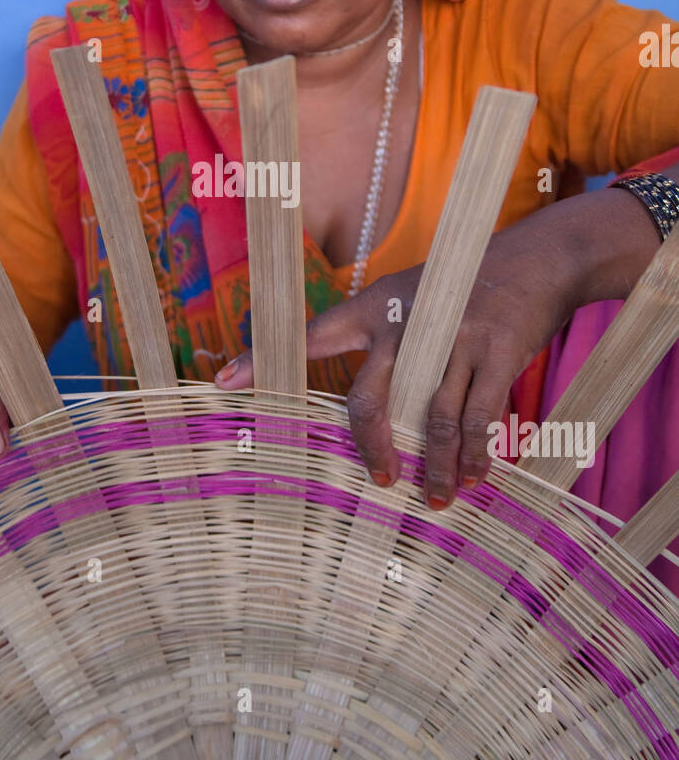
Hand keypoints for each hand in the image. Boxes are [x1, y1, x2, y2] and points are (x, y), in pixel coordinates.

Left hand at [215, 216, 584, 508]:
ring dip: (435, 466)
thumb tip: (363, 401)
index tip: (223, 385)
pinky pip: (478, 417)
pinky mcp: (496, 354)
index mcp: (375, 307)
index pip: (310, 335)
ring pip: (432, 419)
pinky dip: (475, 453)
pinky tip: (475, 476)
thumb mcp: (408, 295)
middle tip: (382, 481)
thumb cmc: (461, 287)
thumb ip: (379, 338)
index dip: (265, 359)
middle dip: (372, 448)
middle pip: (372, 399)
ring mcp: (453, 340)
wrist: (535, 261)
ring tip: (436, 498)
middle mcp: (406, 325)